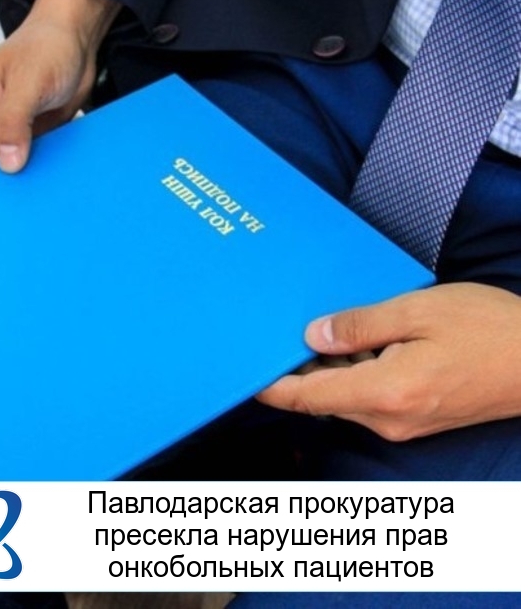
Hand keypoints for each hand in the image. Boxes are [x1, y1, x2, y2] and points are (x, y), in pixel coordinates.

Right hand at [0, 0, 120, 177]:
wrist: (76, 43)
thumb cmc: (48, 48)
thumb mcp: (29, 83)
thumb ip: (14, 122)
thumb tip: (7, 163)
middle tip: (18, 201)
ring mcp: (4, 132)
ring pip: (0, 171)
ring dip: (18, 181)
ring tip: (37, 189)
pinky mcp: (27, 138)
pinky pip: (25, 165)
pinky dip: (35, 174)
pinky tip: (49, 178)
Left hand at [258, 282, 520, 440]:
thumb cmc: (488, 330)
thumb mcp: (418, 311)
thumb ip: (359, 325)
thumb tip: (314, 336)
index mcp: (384, 392)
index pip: (307, 398)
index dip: (272, 387)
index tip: (247, 372)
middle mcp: (388, 418)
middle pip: (322, 399)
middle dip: (299, 370)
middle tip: (282, 333)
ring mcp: (402, 424)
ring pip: (344, 398)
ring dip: (329, 370)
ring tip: (324, 330)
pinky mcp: (414, 420)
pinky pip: (368, 399)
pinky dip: (354, 375)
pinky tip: (362, 343)